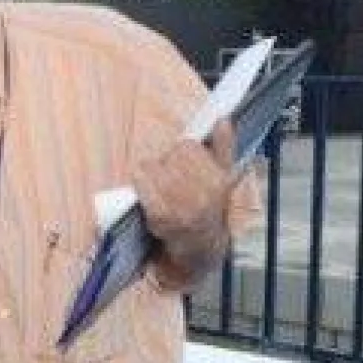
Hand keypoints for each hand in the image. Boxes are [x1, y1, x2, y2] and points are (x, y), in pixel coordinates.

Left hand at [133, 118, 234, 273]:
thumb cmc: (209, 204)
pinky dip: (139, 179)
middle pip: (170, 156)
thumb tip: (224, 119)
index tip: (180, 162)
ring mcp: (180, 204)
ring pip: (154, 166)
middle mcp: (201, 192)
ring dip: (150, 170)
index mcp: (217, 179)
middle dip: (165, 161)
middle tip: (165, 173)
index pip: (188, 147)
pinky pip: (142, 182)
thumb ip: (224, 146)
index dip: (180, 152)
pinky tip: (141, 182)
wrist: (200, 243)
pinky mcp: (160, 214)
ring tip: (155, 181)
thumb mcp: (224, 176)